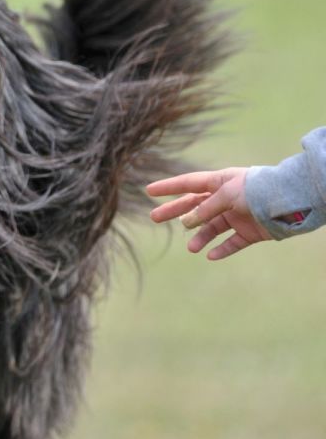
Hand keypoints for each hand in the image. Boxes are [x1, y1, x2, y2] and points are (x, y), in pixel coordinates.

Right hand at [146, 168, 272, 260]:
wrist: (290, 202)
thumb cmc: (256, 190)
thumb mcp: (226, 195)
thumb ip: (205, 208)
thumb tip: (186, 222)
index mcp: (220, 182)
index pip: (189, 183)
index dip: (168, 187)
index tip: (149, 190)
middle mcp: (226, 199)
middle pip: (194, 206)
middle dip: (174, 212)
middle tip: (154, 218)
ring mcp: (237, 216)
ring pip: (211, 228)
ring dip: (200, 237)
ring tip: (192, 248)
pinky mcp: (249, 232)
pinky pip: (232, 243)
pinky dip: (222, 250)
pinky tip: (211, 256)